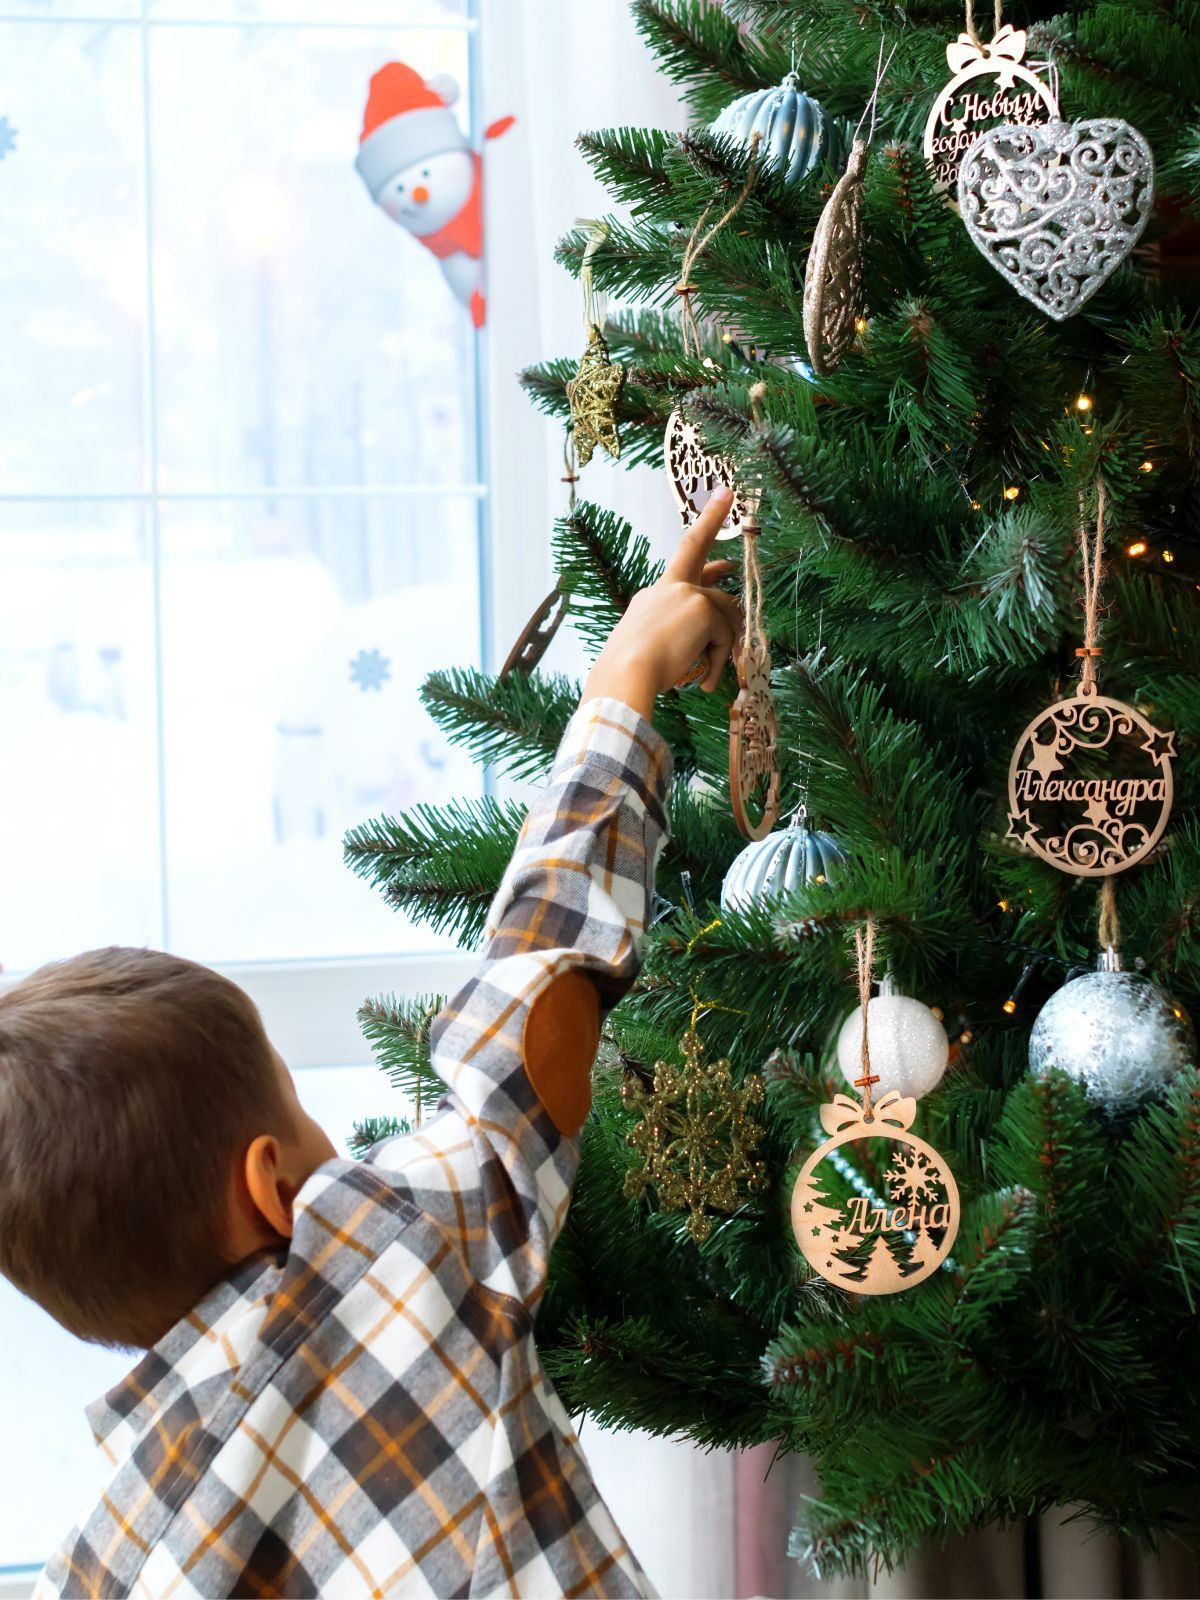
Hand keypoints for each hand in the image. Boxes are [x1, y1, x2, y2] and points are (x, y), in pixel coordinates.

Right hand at [579, 488, 743, 720]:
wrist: (625, 675)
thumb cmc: (631, 673)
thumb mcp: (653, 650)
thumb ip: (679, 639)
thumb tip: (707, 645)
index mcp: (652, 597)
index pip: (681, 559)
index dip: (704, 527)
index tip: (720, 499)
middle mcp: (667, 587)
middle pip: (703, 563)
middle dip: (715, 532)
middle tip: (732, 526)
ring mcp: (685, 593)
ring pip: (725, 613)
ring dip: (724, 645)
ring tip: (709, 677)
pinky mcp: (702, 608)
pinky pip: (726, 635)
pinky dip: (720, 659)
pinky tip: (707, 681)